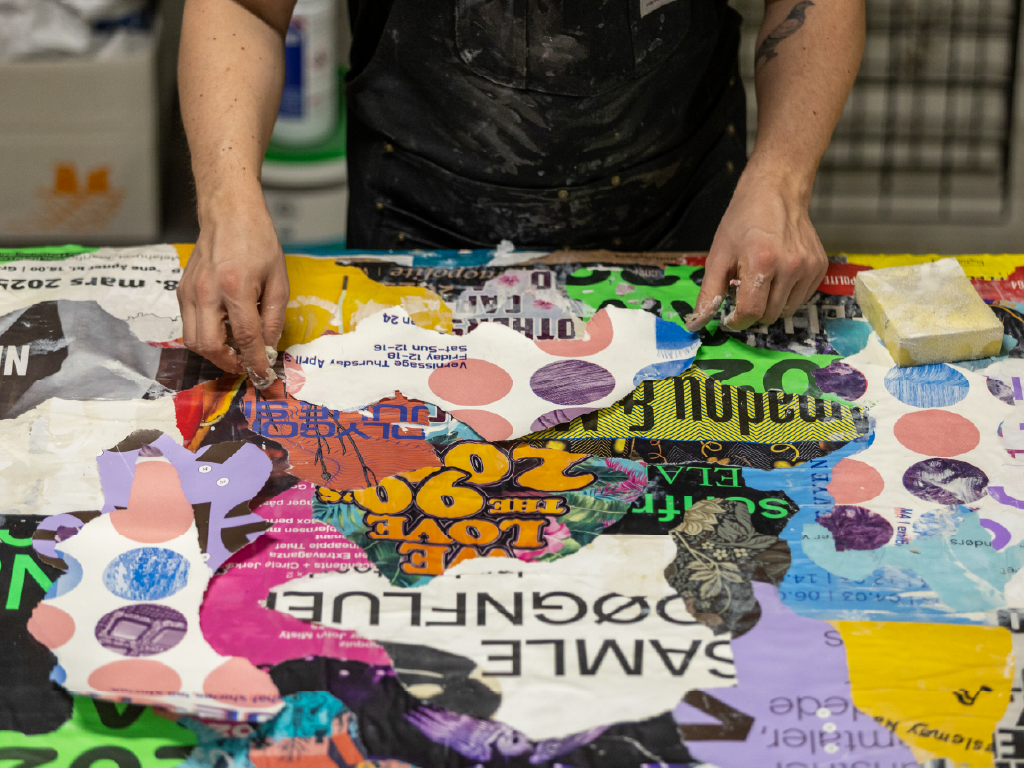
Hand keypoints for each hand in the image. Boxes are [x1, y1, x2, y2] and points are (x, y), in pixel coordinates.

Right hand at [177, 190, 288, 386]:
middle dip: (229, 363)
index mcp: (235, 287)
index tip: (264, 377)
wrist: (228, 213)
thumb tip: (268, 346)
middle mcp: (206, 292)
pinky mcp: (181, 291)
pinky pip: (189, 325)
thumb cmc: (258, 241)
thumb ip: (273, 316)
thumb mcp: (279, 279)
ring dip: (215, 353)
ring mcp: (189, 292)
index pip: (245, 337)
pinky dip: (206, 336)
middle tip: (247, 364)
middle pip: (209, 346)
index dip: (255, 362)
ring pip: (193, 340)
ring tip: (236, 349)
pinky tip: (224, 330)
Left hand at [685, 162, 826, 331]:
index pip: (751, 312)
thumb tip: (696, 324)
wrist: (775, 192)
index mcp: (761, 263)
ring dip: (771, 306)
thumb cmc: (743, 222)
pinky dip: (788, 296)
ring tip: (762, 282)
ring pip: (788, 311)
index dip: (737, 321)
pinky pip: (803, 298)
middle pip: (769, 315)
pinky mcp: (820, 266)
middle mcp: (790, 267)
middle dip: (753, 312)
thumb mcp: (718, 256)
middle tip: (744, 293)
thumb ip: (709, 293)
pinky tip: (779, 277)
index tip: (730, 318)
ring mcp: (809, 267)